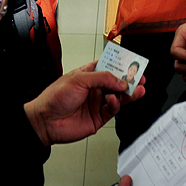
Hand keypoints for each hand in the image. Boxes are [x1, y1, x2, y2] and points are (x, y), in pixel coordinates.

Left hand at [25, 62, 144, 145]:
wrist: (46, 121)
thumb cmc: (54, 97)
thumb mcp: (78, 80)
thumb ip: (101, 78)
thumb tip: (119, 81)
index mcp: (88, 75)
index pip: (108, 67)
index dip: (120, 66)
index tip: (132, 65)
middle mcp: (94, 89)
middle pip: (116, 83)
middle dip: (129, 81)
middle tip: (140, 79)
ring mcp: (96, 103)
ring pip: (118, 97)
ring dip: (128, 93)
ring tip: (137, 89)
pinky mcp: (98, 118)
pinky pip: (112, 110)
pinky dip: (116, 104)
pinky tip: (113, 100)